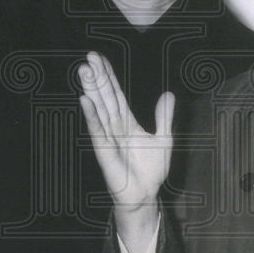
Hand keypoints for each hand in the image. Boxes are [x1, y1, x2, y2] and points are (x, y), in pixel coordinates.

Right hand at [79, 52, 173, 252]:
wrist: (145, 195)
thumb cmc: (151, 170)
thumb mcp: (164, 139)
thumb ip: (163, 117)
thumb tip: (168, 93)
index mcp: (127, 122)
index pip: (116, 95)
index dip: (109, 76)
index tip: (99, 58)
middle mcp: (115, 127)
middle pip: (105, 97)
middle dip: (97, 78)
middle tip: (88, 57)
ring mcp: (108, 138)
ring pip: (99, 109)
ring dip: (92, 90)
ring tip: (84, 71)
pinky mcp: (104, 151)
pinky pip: (97, 130)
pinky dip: (92, 116)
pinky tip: (85, 100)